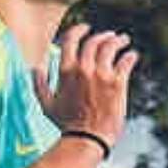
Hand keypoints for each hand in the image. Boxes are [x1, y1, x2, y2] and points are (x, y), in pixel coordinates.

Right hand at [34, 23, 138, 151]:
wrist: (86, 140)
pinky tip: (132, 56)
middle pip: (94, 41)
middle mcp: (84, 69)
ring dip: (118, 40)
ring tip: (123, 40)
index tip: (86, 28)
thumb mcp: (46, 104)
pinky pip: (126, 62)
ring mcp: (102, 75)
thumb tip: (34, 68)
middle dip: (103, 36)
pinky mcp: (118, 84)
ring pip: (111, 46)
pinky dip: (130, 56)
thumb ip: (39, 84)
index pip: (71, 39)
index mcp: (66, 70)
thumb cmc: (66, 124)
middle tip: (111, 36)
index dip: (79, 30)